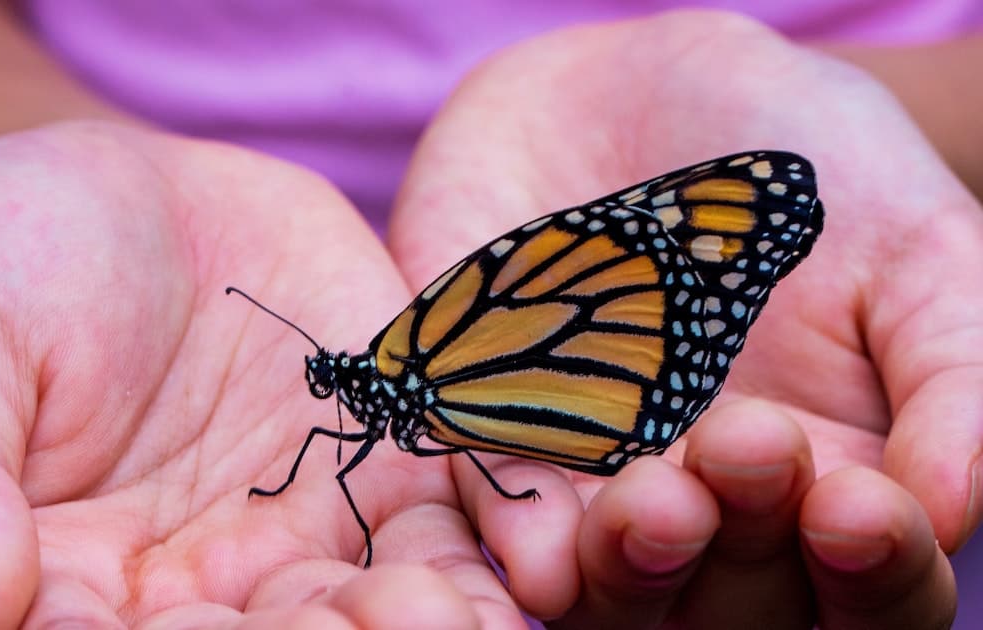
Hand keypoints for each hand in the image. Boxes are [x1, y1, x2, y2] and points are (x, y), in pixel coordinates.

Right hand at [0, 122, 523, 628]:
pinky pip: (444, 529)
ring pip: (373, 611)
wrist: (139, 194)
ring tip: (476, 621)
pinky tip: (527, 572)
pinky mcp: (389, 470)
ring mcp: (303, 534)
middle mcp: (200, 587)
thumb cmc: (15, 252)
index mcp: (78, 585)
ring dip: (424, 623)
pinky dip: (484, 556)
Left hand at [390, 10, 975, 627]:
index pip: (872, 582)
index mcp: (831, 479)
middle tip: (746, 450)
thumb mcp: (916, 246)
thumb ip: (951, 370)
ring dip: (628, 567)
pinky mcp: (496, 434)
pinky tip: (534, 551)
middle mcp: (713, 505)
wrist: (641, 89)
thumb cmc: (808, 166)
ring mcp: (601, 481)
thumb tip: (953, 505)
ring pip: (612, 581)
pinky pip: (500, 507)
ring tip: (650, 508)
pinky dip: (517, 535)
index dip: (876, 569)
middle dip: (742, 551)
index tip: (861, 507)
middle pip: (733, 603)